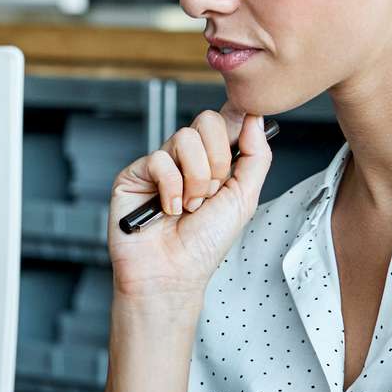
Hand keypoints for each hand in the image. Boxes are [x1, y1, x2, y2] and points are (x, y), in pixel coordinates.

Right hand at [108, 106, 272, 300]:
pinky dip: (171, 189)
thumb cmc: (204, 244)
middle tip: (211, 193)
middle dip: (218, 162)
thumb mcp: (244, 199)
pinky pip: (159, 159)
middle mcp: (186, 159)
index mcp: (213, 162)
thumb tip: (255, 118)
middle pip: (207, 122)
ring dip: (196, 180)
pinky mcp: (135, 173)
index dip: (236, 119)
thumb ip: (256, 157)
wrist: (173, 272)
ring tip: (190, 206)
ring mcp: (160, 164)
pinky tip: (168, 209)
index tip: (245, 127)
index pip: (225, 121)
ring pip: (185, 138)